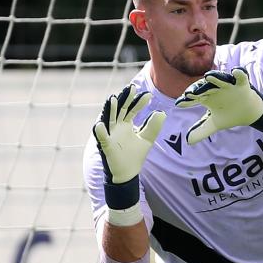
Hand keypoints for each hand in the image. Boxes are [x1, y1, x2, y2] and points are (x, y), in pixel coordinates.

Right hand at [92, 86, 164, 216]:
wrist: (127, 174)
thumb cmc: (134, 156)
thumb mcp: (147, 140)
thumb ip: (153, 127)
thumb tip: (162, 113)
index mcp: (126, 125)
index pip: (132, 109)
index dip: (139, 102)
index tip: (148, 96)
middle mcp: (117, 127)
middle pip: (120, 109)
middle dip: (125, 99)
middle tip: (131, 88)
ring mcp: (110, 135)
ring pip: (109, 119)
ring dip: (110, 109)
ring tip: (112, 99)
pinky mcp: (106, 146)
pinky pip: (102, 138)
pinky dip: (100, 131)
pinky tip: (100, 124)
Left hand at [176, 67, 262, 144]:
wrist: (249, 113)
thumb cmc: (229, 114)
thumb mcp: (215, 124)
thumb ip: (202, 131)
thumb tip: (188, 141)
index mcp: (207, 97)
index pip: (194, 97)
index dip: (187, 100)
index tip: (179, 103)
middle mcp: (216, 89)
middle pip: (204, 87)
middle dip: (197, 89)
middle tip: (189, 93)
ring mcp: (228, 86)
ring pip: (220, 79)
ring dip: (215, 77)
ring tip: (208, 76)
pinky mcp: (242, 84)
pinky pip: (241, 77)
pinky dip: (239, 73)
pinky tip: (235, 72)